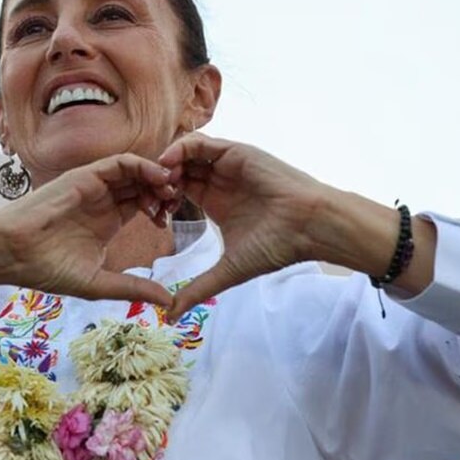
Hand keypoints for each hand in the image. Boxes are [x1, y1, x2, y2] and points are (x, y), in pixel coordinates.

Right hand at [0, 153, 178, 305]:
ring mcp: (94, 187)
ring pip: (135, 171)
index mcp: (107, 222)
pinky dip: (142, 165)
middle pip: (143, 186)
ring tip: (171, 189)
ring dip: (157, 176)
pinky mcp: (85, 175)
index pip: (143, 206)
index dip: (161, 210)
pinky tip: (157, 177)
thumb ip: (133, 288)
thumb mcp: (99, 283)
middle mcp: (103, 201)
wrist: (13, 253)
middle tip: (177, 202)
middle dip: (164, 191)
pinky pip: (120, 162)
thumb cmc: (46, 270)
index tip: (172, 222)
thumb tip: (168, 302)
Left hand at [158, 133, 328, 318]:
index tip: (155, 219)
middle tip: (152, 200)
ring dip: (166, 166)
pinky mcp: (234, 152)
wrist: (307, 227)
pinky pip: (199, 143)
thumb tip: (172, 316)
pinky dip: (179, 150)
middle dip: (158, 183)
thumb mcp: (227, 270)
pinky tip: (168, 166)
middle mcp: (219, 180)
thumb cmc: (274, 246)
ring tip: (159, 185)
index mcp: (215, 201)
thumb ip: (198, 288)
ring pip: (184, 155)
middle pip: (176, 171)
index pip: (178, 191)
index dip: (161, 201)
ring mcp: (226, 164)